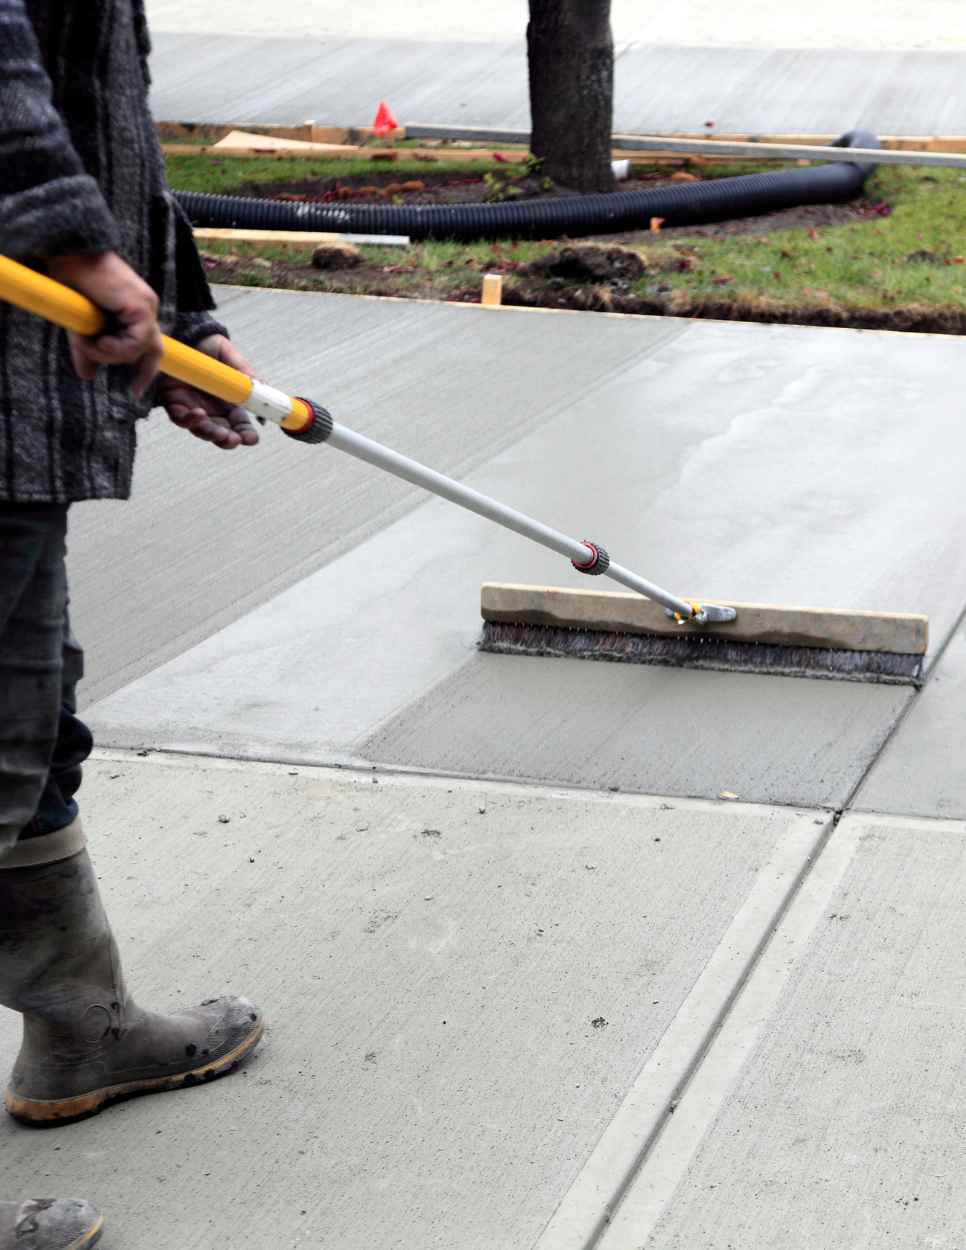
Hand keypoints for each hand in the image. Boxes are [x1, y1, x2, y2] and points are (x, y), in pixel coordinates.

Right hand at [48, 251, 162, 397]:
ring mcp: (146, 306)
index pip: (149, 343)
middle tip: (134, 392)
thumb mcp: (80, 327)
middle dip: (145, 373)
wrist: (66, 255)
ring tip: (85, 341)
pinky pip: (134, 343)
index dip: (145, 368)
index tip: (134, 390)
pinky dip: (113, 348)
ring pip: (138, 349)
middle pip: (156, 349)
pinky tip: (96, 338)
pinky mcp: (140, 307)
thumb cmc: (70, 284)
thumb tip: (87, 376)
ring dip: (108, 354)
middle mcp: (145, 307)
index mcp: (135, 309)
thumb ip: (87, 350)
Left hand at [158, 335, 258, 448]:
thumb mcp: (229, 355)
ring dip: (211, 434)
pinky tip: (198, 414)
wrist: (183, 333)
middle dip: (228, 441)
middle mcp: (211, 409)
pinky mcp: (173, 402)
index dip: (246, 435)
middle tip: (234, 439)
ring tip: (219, 432)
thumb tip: (260, 386)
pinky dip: (189, 420)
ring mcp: (192, 407)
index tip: (251, 438)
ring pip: (201, 430)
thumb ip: (244, 371)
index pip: (240, 425)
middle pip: (221, 434)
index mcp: (229, 402)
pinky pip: (180, 418)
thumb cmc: (208, 345)